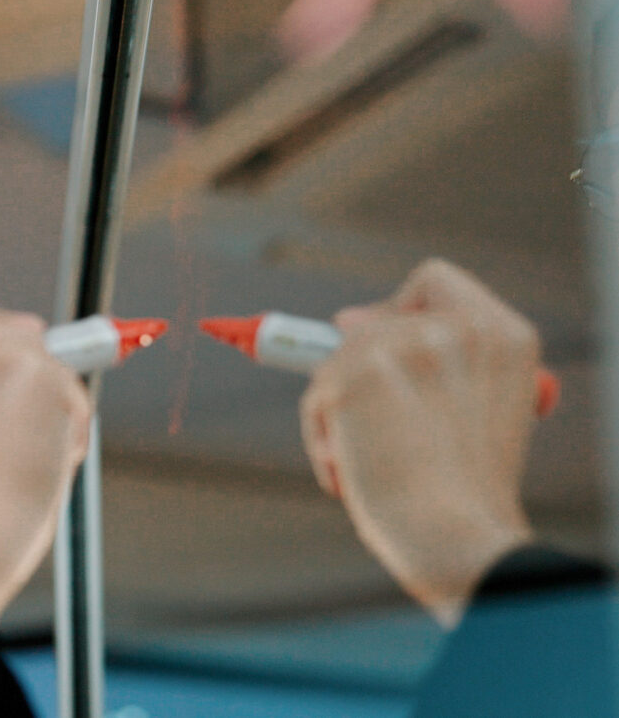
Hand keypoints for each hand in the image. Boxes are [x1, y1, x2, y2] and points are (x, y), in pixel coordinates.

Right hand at [0, 269, 90, 623]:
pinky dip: (67, 428)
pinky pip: (72, 393)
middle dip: (29, 365)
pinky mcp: (39, 374)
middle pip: (11, 323)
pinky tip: (39, 462)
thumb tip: (7, 352)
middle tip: (24, 410)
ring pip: (48, 361)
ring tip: (22, 455)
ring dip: (48, 403)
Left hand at [301, 259, 538, 626]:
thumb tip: (345, 320)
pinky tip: (353, 472)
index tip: (383, 345)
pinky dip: (322, 437)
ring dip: (339, 414)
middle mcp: (458, 328)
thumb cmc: (465, 490)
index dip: (399, 308)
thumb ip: (434, 361)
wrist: (458, 537)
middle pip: (368, 324)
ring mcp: (405, 346)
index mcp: (503, 335)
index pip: (433, 281)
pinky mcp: (354, 375)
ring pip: (334, 362)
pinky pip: (315, 397)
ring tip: (371, 461)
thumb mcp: (479, 410)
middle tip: (380, 430)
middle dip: (359, 376)